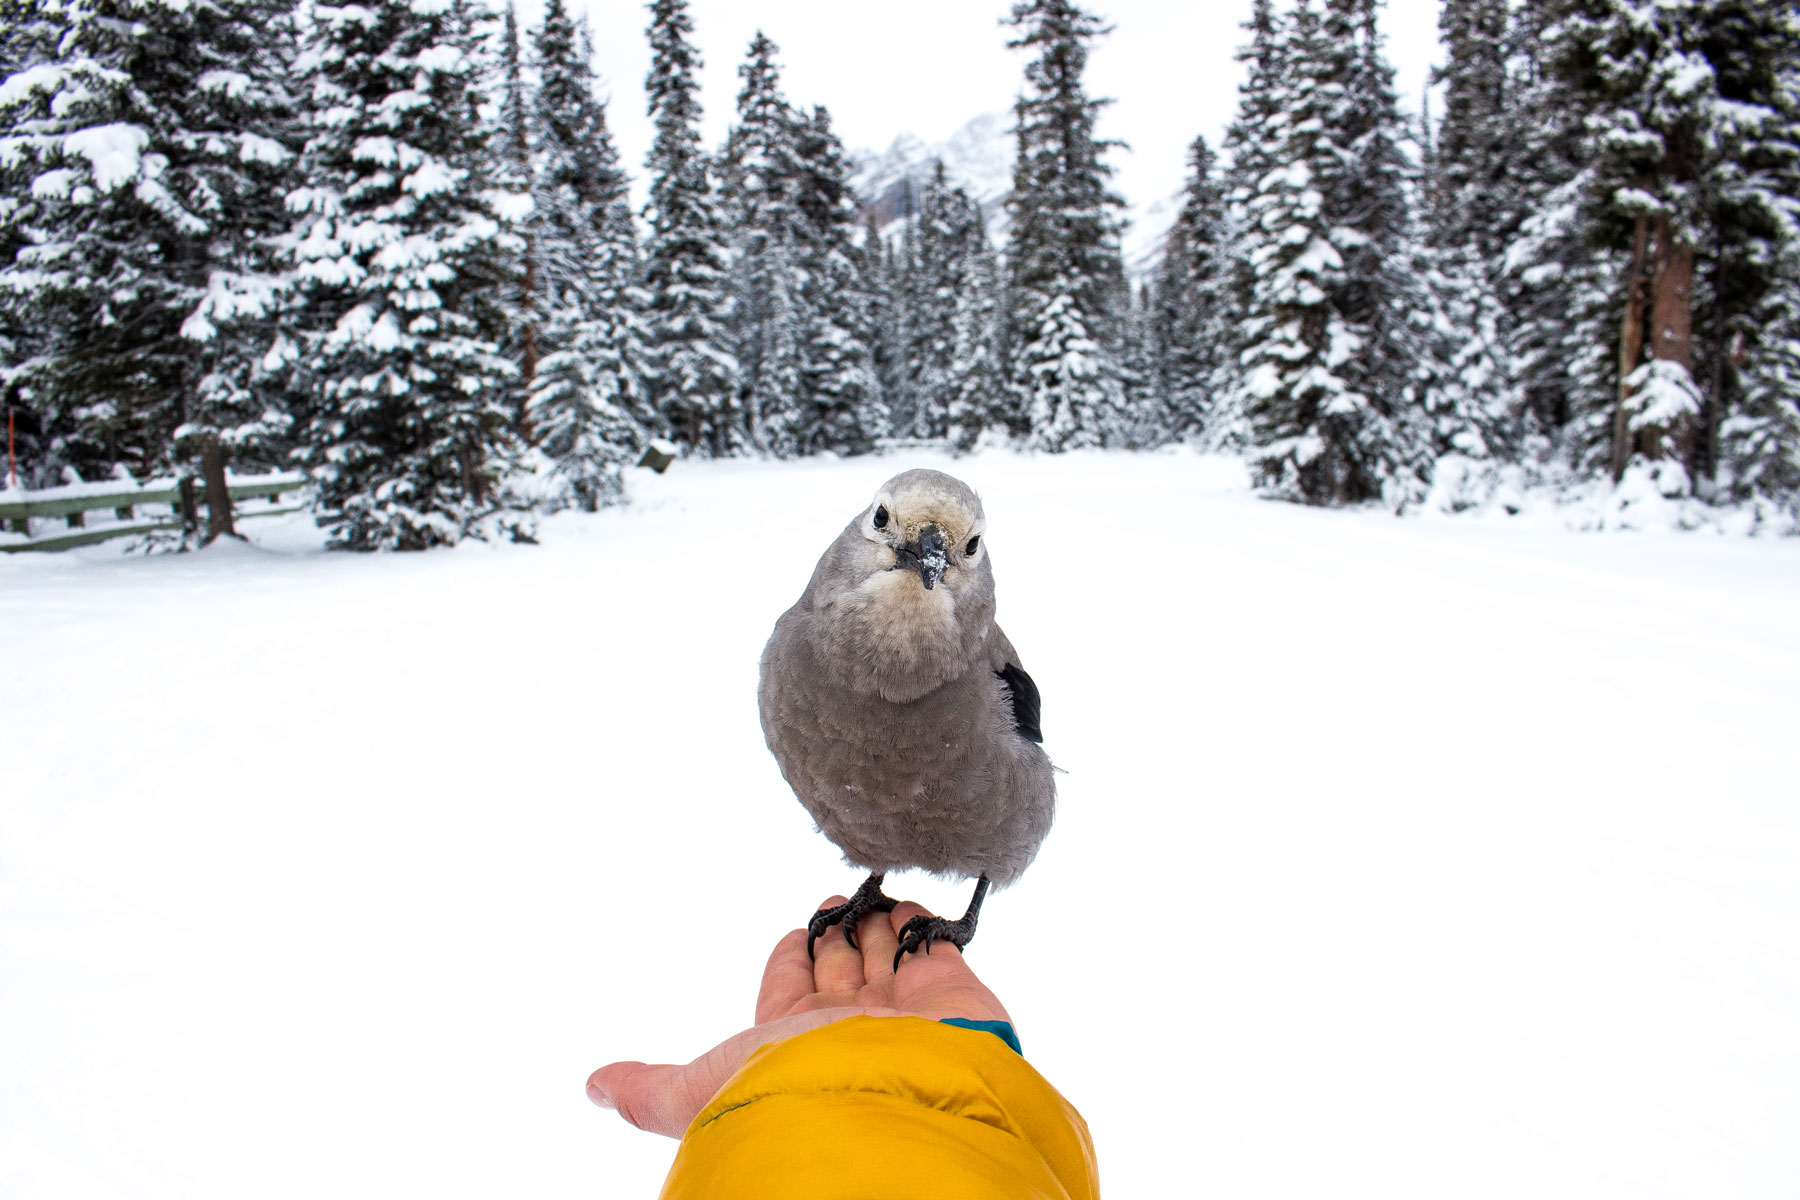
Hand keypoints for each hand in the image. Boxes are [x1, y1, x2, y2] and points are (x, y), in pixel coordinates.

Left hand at [586, 897, 1011, 1137]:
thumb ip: (653, 1090)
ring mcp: (901, 1006)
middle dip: (832, 933)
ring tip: (866, 896)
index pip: (788, 986)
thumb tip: (594, 1086)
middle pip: (836, 964)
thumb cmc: (803, 1089)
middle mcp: (848, 1024)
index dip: (790, 957)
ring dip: (870, 921)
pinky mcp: (949, 986)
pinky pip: (930, 944)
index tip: (795, 933)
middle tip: (830, 904)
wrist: (898, 1091)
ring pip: (879, 950)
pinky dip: (914, 921)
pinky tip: (901, 906)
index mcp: (793, 1041)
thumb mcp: (705, 1089)